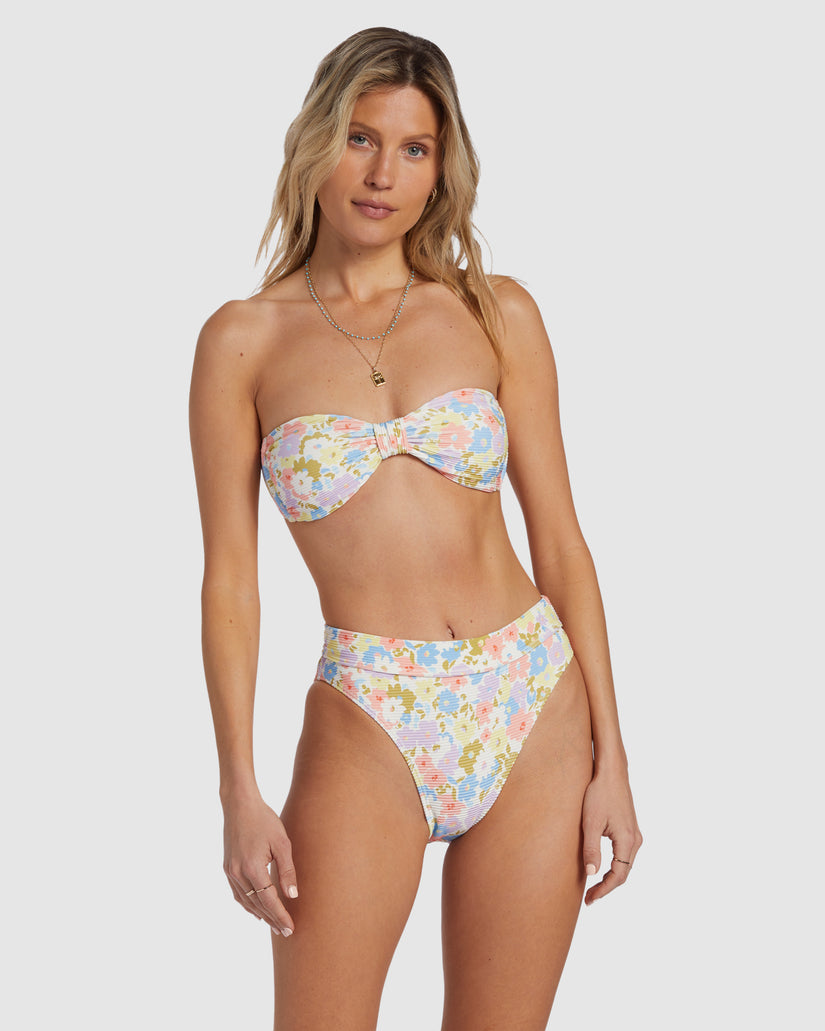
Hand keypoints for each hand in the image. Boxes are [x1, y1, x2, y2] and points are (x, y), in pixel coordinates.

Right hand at [222, 794, 298, 935]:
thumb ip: (287, 871)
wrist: (239, 805)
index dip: (280, 916)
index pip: (269, 901)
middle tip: (286, 932)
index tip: (291, 928)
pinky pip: (237, 893)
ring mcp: (230, 872)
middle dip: (272, 919)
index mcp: (253, 868)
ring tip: (273, 924)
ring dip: (260, 914)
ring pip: (245, 902)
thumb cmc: (264, 820)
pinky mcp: (227, 868)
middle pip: (257, 905)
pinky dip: (247, 904)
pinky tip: (255, 910)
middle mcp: (238, 874)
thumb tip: (292, 896)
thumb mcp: (282, 843)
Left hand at [581, 767, 641, 905]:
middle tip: (588, 898)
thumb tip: (591, 874)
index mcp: (628, 841)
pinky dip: (614, 865)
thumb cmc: (599, 794)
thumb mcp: (590, 822)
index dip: (604, 890)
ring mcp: (634, 834)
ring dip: (610, 877)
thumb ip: (591, 849)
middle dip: (606, 887)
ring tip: (593, 887)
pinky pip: (624, 854)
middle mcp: (635, 840)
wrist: (611, 772)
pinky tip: (601, 867)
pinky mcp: (629, 828)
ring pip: (624, 864)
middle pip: (623, 873)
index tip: (589, 900)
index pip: (618, 876)